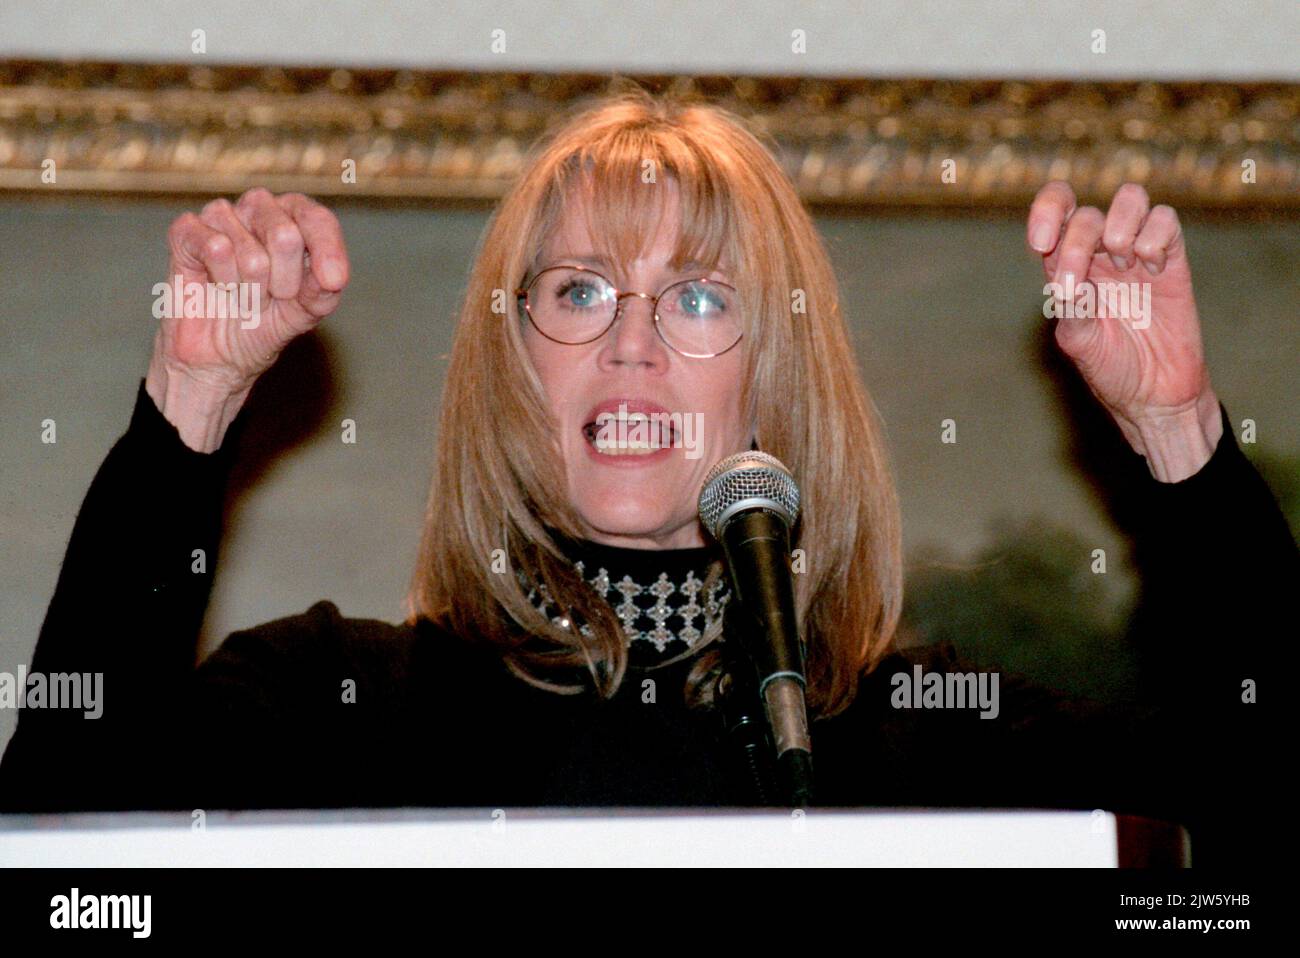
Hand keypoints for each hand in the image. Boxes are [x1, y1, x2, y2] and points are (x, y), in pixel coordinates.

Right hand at [146, 189, 349, 450]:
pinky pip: (214, 247)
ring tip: (243, 296)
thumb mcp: (306, 312)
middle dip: (283, 283)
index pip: (317, 218)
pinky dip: (223, 279)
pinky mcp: (187, 231)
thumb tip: (333, 278)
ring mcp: (221, 216)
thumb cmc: (263, 324)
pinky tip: (218, 287)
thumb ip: (323, 291)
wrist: (219, 356)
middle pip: (285, 234)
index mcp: (295, 219)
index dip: (326, 251)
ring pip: (248, 250)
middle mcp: (259, 209)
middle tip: (272, 298)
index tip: (333, 282)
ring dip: (250, 290)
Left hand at [1027, 181, 1222, 480]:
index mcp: (1068, 267)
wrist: (1155, 394)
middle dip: (1078, 241)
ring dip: (1119, 227)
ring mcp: (1137, 254)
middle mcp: (1100, 254)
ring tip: (1122, 265)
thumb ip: (1070, 306)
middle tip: (1079, 282)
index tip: (1040, 243)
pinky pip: (1165, 220)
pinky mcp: (1172, 260)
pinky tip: (1152, 270)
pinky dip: (1155, 238)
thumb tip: (1067, 279)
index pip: (1056, 213)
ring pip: (1130, 198)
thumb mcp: (1079, 340)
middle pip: (1086, 213)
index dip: (1046, 211)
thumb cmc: (1110, 367)